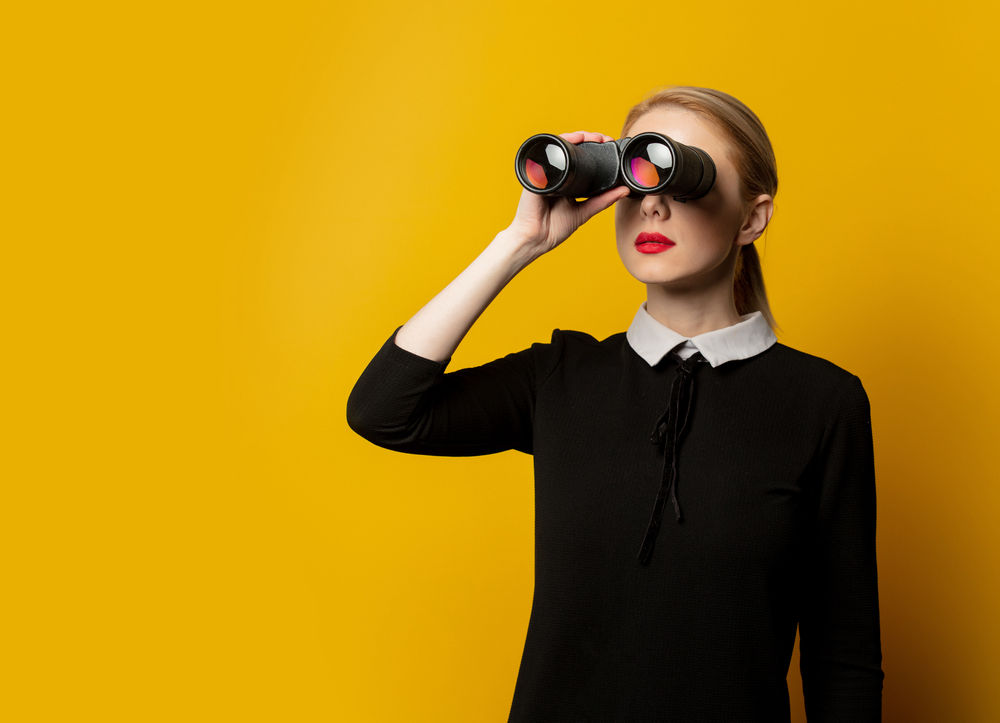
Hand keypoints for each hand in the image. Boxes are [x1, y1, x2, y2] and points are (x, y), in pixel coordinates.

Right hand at [503, 131, 629, 258]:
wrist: (536, 238)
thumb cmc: (554, 228)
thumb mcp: (584, 211)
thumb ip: (603, 201)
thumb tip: (624, 190)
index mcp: (566, 181)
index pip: (580, 158)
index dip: (593, 149)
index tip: (608, 144)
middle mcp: (555, 174)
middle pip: (571, 149)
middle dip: (588, 139)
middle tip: (603, 139)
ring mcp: (545, 172)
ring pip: (561, 146)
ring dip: (577, 137)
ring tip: (592, 137)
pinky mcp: (536, 173)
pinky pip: (548, 152)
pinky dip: (561, 142)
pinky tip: (573, 140)